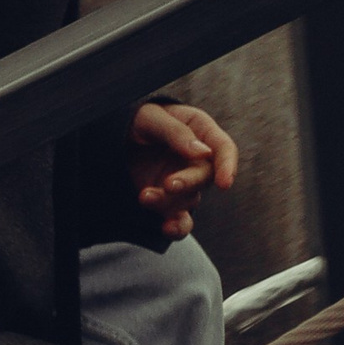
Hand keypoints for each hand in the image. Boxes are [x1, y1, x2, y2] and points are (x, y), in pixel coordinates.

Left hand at [128, 100, 237, 238]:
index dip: (227, 166)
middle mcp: (197, 158)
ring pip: (189, 199)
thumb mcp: (150, 116)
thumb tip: (203, 153)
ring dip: (168, 201)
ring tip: (144, 196)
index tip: (224, 184)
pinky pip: (181, 219)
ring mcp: (185, 180)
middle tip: (168, 184)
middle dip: (188, 183)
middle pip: (206, 177)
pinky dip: (177, 227)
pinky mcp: (170, 200)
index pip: (224, 148)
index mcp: (200, 129)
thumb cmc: (137, 118)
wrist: (116, 136)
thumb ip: (176, 132)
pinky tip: (166, 228)